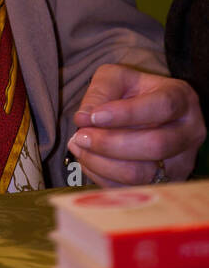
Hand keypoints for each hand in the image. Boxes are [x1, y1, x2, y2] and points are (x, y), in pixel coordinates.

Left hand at [68, 64, 205, 186]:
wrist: (145, 112)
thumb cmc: (132, 92)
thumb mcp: (116, 77)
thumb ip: (100, 91)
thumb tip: (84, 118)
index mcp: (181, 98)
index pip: (162, 107)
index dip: (126, 114)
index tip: (94, 116)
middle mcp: (189, 132)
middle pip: (155, 145)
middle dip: (110, 143)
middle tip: (80, 136)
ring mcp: (181, 162)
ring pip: (144, 173)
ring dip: (104, 163)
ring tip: (79, 147)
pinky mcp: (166, 184)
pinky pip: (133, 189)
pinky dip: (104, 178)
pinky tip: (88, 161)